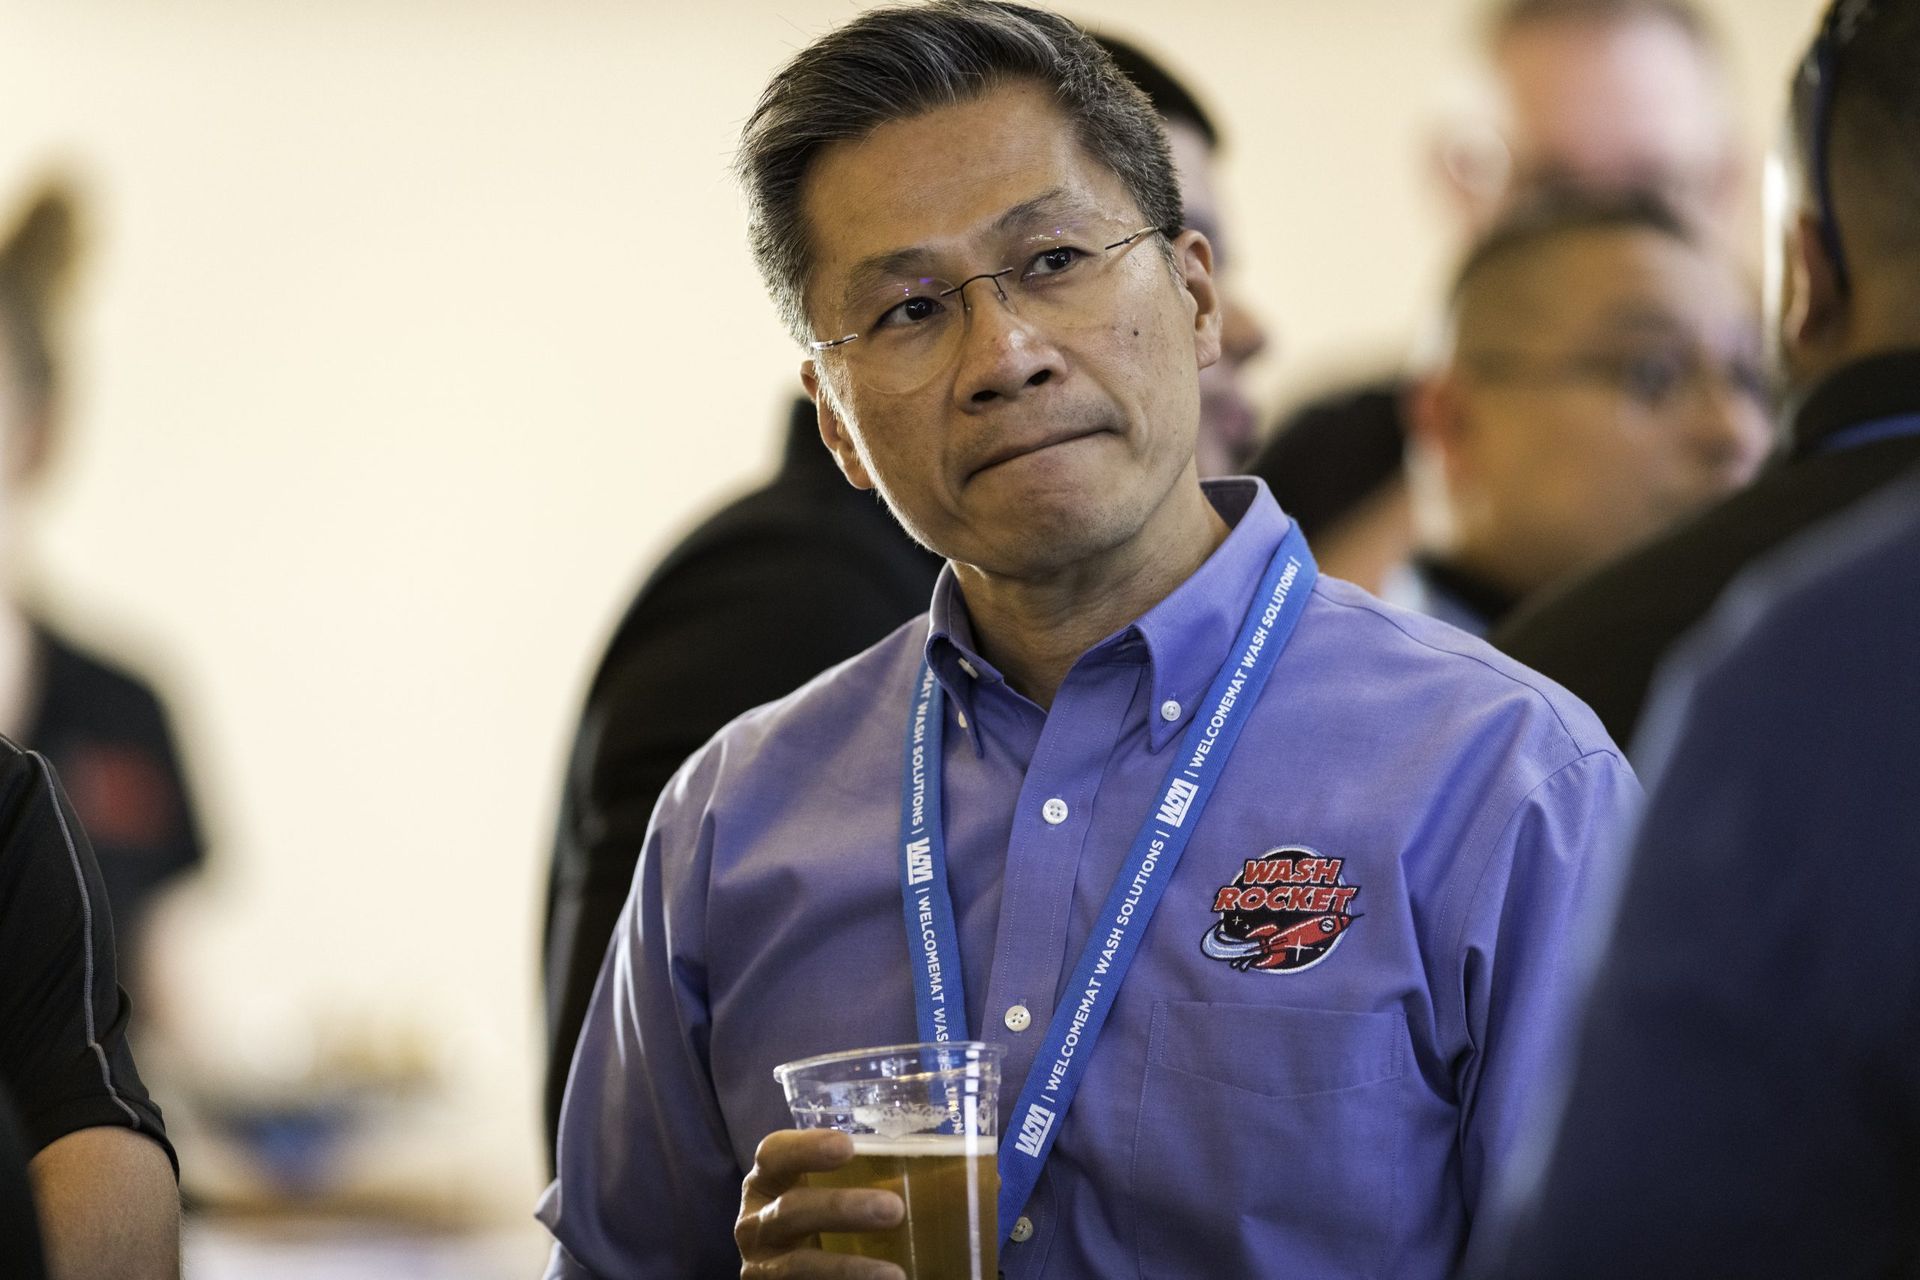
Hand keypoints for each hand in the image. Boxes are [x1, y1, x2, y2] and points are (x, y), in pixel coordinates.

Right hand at [736, 1129, 904, 1278]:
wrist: (792, 1275)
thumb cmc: (817, 1221)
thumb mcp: (823, 1195)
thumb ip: (866, 1175)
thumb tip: (949, 1172)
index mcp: (767, 1183)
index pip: (774, 1154)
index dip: (805, 1148)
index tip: (847, 1146)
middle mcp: (756, 1223)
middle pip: (792, 1210)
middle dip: (842, 1208)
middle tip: (893, 1209)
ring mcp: (761, 1267)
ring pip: (798, 1267)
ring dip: (848, 1269)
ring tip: (894, 1275)